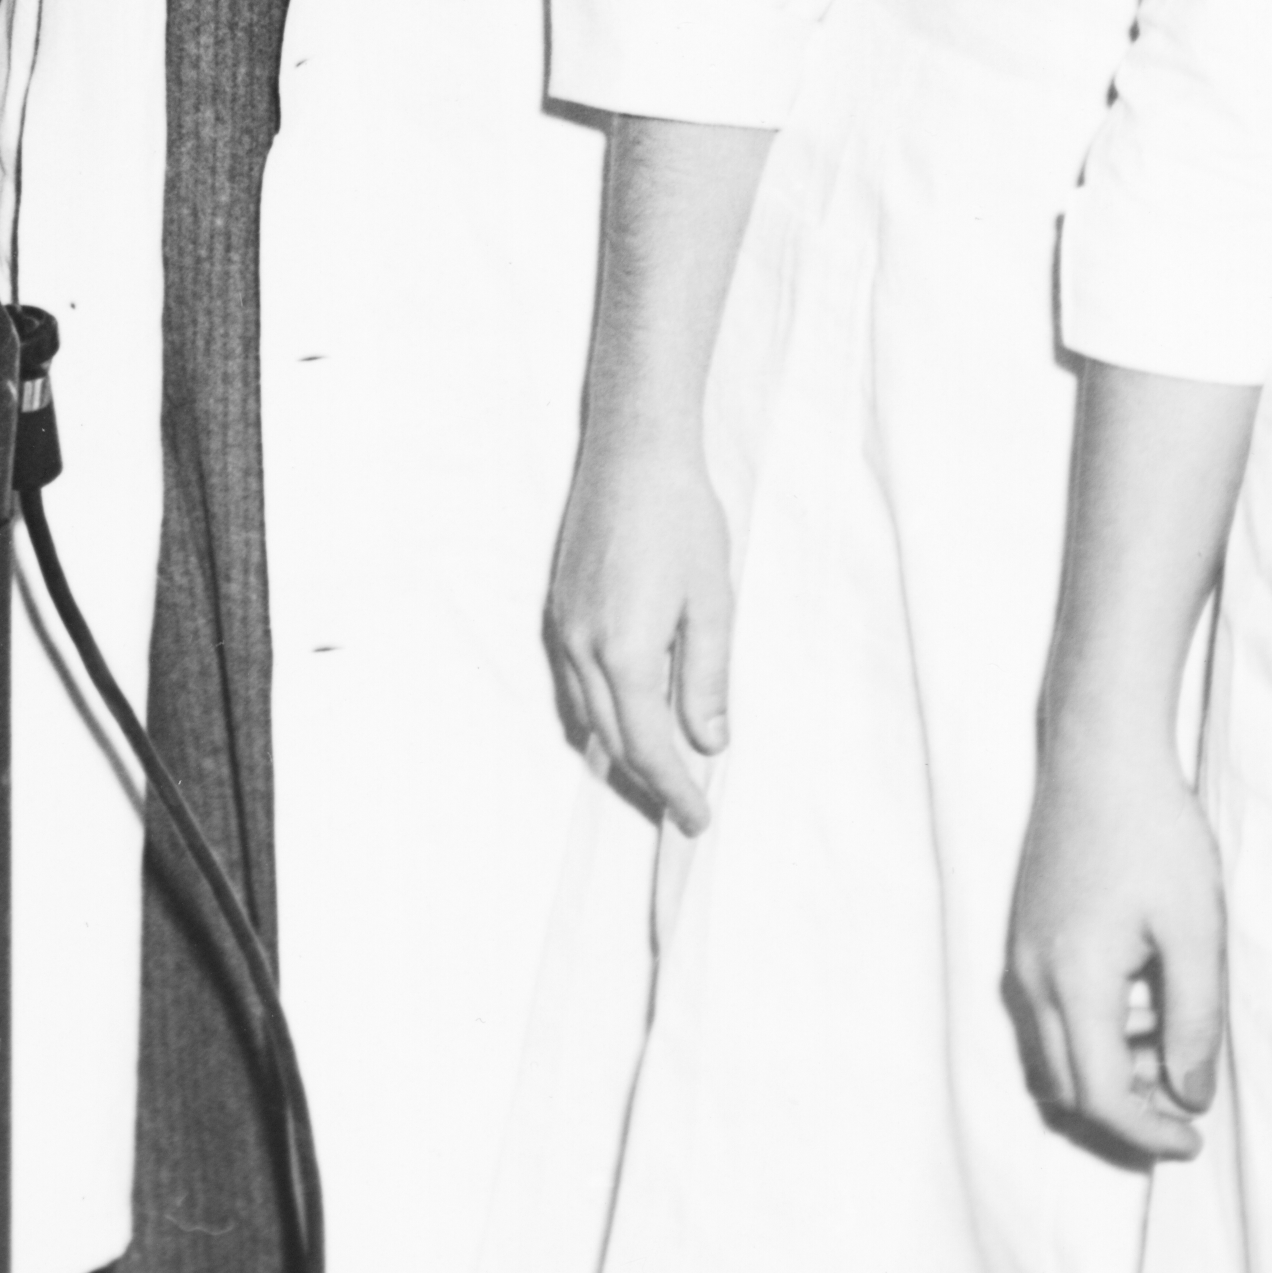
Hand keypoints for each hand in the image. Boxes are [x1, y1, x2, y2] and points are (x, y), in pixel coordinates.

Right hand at [542, 434, 734, 830]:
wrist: (632, 454)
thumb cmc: (682, 521)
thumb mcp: (712, 603)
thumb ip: (707, 679)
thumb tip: (709, 742)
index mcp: (625, 651)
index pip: (649, 745)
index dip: (675, 790)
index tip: (698, 818)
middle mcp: (583, 646)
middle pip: (610, 739)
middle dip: (648, 780)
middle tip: (685, 806)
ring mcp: (564, 626)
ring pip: (584, 714)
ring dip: (620, 749)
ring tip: (659, 769)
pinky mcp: (559, 607)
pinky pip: (572, 681)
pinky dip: (598, 713)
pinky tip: (625, 712)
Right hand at [1002, 737, 1222, 1164]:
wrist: (1099, 753)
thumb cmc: (1154, 833)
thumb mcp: (1195, 930)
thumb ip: (1195, 1020)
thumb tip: (1190, 1093)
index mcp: (1075, 981)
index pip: (1100, 1096)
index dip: (1149, 1132)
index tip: (1195, 1139)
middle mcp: (1032, 977)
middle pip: (1066, 1088)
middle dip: (1126, 1112)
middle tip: (1186, 1106)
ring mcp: (1023, 955)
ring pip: (1055, 1053)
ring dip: (1109, 1071)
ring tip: (1172, 1042)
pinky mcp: (1027, 934)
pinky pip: (1051, 1014)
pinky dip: (1095, 1034)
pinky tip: (1143, 1001)